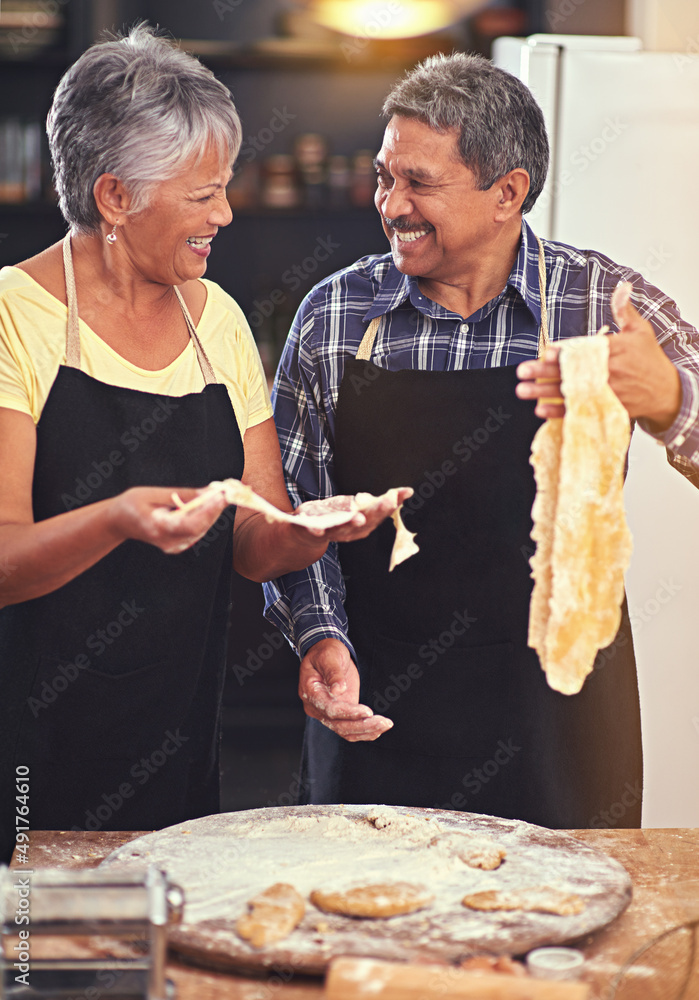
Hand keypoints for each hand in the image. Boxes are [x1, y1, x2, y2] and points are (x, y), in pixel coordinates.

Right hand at [108, 486, 228, 554]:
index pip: (189, 523)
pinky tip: (212, 504)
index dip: (208, 510)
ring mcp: (172, 546)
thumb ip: (181, 494)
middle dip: (216, 509)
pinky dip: (206, 517)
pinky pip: (197, 531)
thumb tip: (208, 492)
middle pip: (199, 528)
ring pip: (201, 530)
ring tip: (223, 494)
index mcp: (157, 528)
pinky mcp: (177, 545)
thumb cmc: (132, 504)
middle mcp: (166, 541)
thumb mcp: (152, 493)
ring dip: (214, 512)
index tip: (221, 495)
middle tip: (229, 491)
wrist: (119, 522)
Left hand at [294, 488, 413, 542]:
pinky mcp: (313, 531)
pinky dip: (317, 530)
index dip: (388, 506)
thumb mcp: (363, 506)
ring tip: (359, 517)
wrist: (310, 532)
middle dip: (376, 512)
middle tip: (387, 501)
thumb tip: (408, 491)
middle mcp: (351, 530)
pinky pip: (315, 532)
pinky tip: (318, 528)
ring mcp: (332, 531)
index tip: (395, 496)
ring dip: (351, 524)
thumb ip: (386, 500)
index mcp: (364, 524)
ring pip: (343, 528)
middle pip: (365, 522)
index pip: (379, 515)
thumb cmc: (341, 517)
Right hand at [299, 637, 393, 741]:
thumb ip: (333, 673)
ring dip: (366, 731)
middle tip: (384, 722)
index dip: (349, 712)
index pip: (329, 709)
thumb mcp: (329, 657)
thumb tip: (338, 689)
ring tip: (385, 725)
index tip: (368, 711)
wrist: (326, 653)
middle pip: (338, 724)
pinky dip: (364, 731)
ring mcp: (326, 712)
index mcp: (310, 692)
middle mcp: (316, 707)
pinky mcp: (339, 713)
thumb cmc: (326, 652)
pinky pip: (349, 728)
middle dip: (362, 725)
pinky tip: (378, 729)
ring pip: (345, 730)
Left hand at [515, 290, 681, 427]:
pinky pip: (578, 411)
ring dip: (544, 392)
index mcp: (614, 350)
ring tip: (522, 390)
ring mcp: (606, 393)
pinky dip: (559, 412)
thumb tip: (622, 286)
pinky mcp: (605, 409)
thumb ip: (624, 310)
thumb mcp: (640, 331)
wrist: (667, 392)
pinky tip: (541, 409)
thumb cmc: (650, 360)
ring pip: (570, 393)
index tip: (546, 352)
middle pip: (571, 372)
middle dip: (544, 372)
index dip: (564, 352)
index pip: (585, 350)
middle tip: (522, 371)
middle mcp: (609, 372)